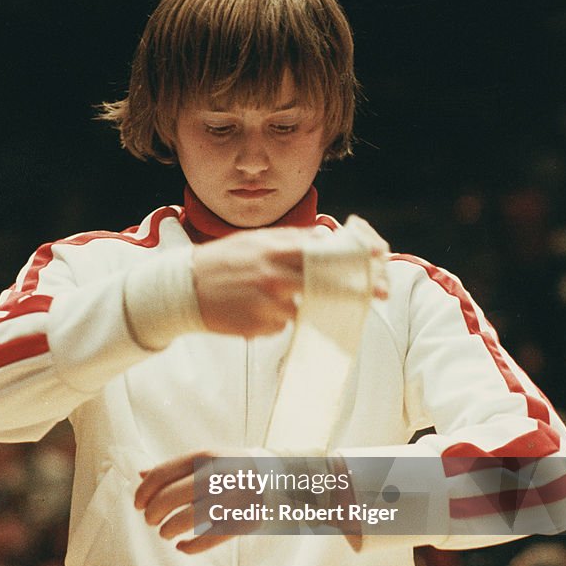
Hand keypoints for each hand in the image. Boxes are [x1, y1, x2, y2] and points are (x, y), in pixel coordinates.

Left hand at [134, 450, 362, 552]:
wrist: (292, 477)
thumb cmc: (243, 468)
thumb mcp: (213, 459)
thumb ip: (179, 467)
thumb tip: (140, 474)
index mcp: (207, 457)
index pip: (162, 474)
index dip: (143, 493)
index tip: (137, 504)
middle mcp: (218, 475)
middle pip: (169, 498)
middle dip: (152, 514)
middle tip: (151, 521)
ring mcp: (232, 498)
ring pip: (185, 520)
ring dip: (168, 530)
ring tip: (166, 533)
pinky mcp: (244, 521)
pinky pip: (208, 539)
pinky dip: (189, 547)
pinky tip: (182, 547)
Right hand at [192, 223, 387, 337]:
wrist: (183, 289)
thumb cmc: (223, 261)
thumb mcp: (257, 239)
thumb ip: (293, 239)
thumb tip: (326, 238)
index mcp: (278, 249)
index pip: (329, 256)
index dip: (359, 264)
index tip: (381, 272)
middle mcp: (277, 276)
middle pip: (328, 287)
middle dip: (354, 293)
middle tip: (377, 298)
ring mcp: (269, 304)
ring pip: (306, 309)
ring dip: (301, 306)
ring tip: (269, 298)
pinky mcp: (261, 327)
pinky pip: (283, 325)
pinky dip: (276, 319)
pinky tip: (252, 309)